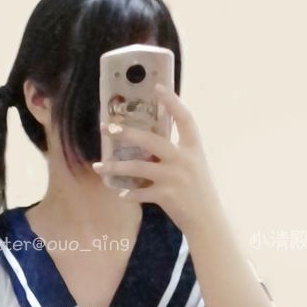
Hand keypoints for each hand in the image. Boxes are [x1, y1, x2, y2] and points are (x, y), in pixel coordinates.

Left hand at [92, 81, 220, 233]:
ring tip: (98, 166)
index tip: (157, 86)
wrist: (207, 220)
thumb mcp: (193, 166)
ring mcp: (175, 177)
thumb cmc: (198, 191)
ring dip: (116, 166)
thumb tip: (148, 144)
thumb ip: (175, 153)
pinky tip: (119, 194)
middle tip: (108, 128)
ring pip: (138, 167)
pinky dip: (129, 194)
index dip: (172, 101)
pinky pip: (141, 192)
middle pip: (151, 140)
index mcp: (193, 148)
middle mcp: (184, 159)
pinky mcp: (167, 196)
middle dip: (127, 133)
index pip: (184, 118)